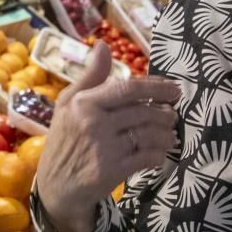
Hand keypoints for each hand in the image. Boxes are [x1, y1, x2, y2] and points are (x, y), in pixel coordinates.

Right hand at [35, 42, 178, 231]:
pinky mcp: (112, 171)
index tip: (175, 90)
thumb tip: (103, 44)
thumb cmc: (65, 140)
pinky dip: (159, 155)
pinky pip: (147, 157)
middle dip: (166, 114)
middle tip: (173, 116)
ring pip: (150, 134)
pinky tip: (159, 153)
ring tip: (169, 135)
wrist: (55, 186)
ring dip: (166, 135)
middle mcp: (93, 123)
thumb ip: (90, 76)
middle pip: (144, 112)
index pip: (128, 89)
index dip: (156, 87)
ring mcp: (103, 148)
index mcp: (84, 103)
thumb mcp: (68, 104)